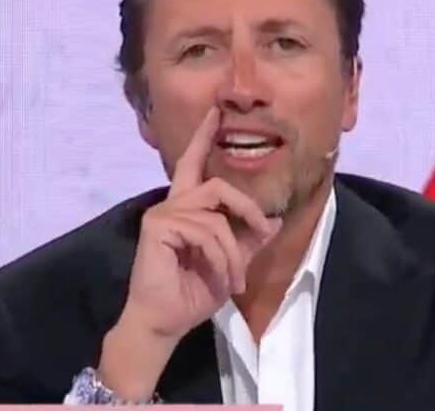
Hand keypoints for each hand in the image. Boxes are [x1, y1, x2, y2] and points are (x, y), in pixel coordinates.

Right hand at [97, 106, 279, 399]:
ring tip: (236, 280)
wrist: (164, 322)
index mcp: (185, 209)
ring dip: (235, 252)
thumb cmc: (192, 294)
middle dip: (247, 209)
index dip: (203, 138)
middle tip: (264, 233)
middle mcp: (172, 205)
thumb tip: (275, 220)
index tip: (215, 112)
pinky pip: (206, 231)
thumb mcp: (230, 265)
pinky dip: (222, 258)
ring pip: (217, 217)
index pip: (193, 165)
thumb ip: (249, 240)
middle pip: (218, 186)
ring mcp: (163, 213)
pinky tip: (222, 278)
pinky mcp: (159, 226)